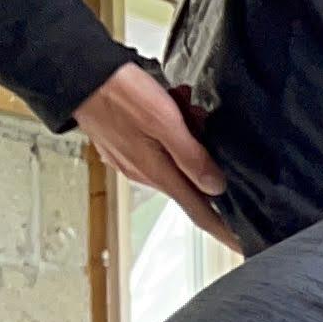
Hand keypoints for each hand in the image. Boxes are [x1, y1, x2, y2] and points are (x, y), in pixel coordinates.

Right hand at [76, 64, 240, 251]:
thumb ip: (192, 157)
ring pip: (178, 159)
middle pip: (192, 181)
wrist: (78, 75)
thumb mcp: (165, 122)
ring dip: (189, 137)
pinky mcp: (127, 146)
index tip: (244, 246)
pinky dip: (173, 130)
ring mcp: (134, 161)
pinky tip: (171, 104)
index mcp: (157, 173)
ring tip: (183, 106)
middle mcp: (145, 173)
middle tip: (202, 122)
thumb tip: (215, 187)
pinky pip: (161, 146)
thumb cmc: (119, 94)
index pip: (200, 213)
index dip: (224, 230)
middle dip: (207, 160)